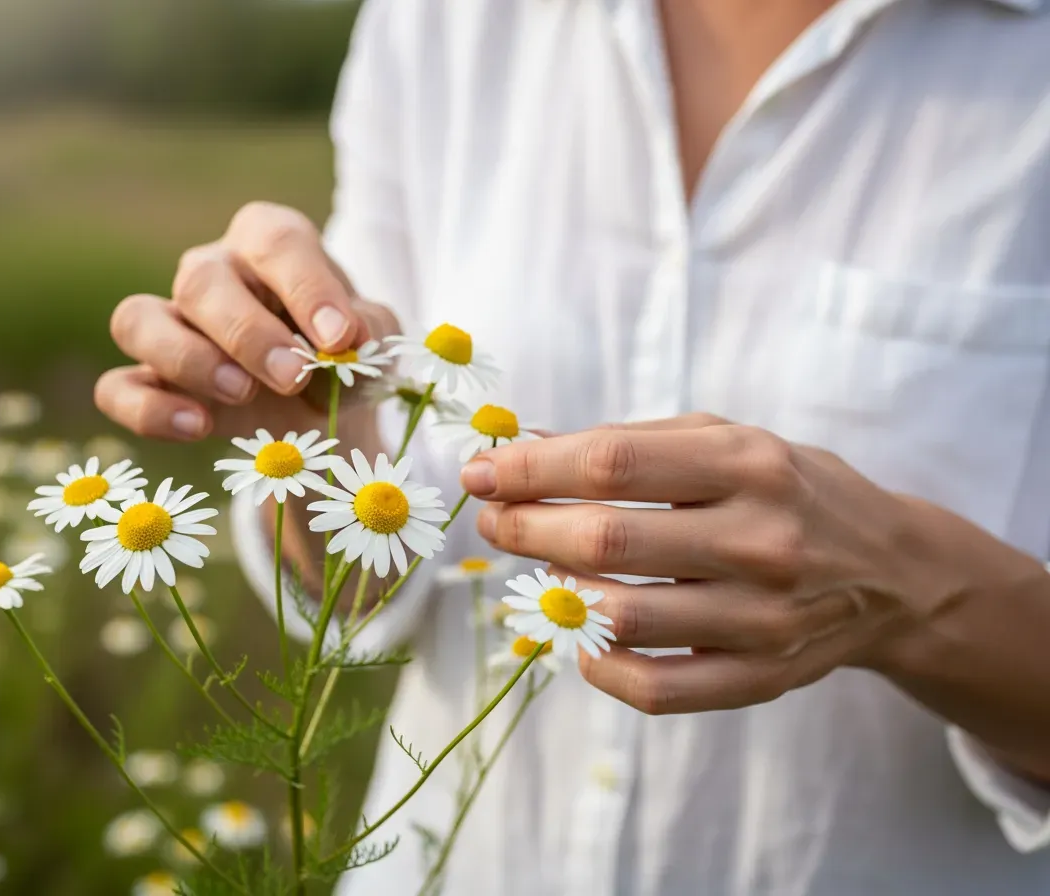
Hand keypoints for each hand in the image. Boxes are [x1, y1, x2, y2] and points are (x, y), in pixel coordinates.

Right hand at [95, 201, 398, 441]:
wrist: (323, 415)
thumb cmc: (346, 357)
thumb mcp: (375, 341)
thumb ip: (369, 332)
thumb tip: (347, 340)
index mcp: (269, 243)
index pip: (276, 242)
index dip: (307, 287)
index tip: (339, 338)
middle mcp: (211, 272)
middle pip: (200, 280)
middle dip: (247, 332)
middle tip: (292, 377)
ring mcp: (172, 326)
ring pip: (137, 319)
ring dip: (186, 358)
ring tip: (240, 394)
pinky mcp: (151, 382)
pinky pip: (117, 388)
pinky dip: (149, 410)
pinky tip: (198, 427)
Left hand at [460, 413, 954, 714]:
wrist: (893, 572)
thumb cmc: (786, 491)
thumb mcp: (724, 441)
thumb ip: (627, 444)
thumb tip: (520, 451)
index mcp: (750, 464)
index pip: (612, 464)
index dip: (530, 469)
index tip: (482, 472)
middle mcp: (761, 541)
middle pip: (606, 540)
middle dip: (525, 528)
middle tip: (494, 520)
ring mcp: (763, 619)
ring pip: (620, 617)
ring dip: (553, 593)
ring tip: (539, 569)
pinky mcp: (762, 679)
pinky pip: (653, 688)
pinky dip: (597, 665)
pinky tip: (581, 633)